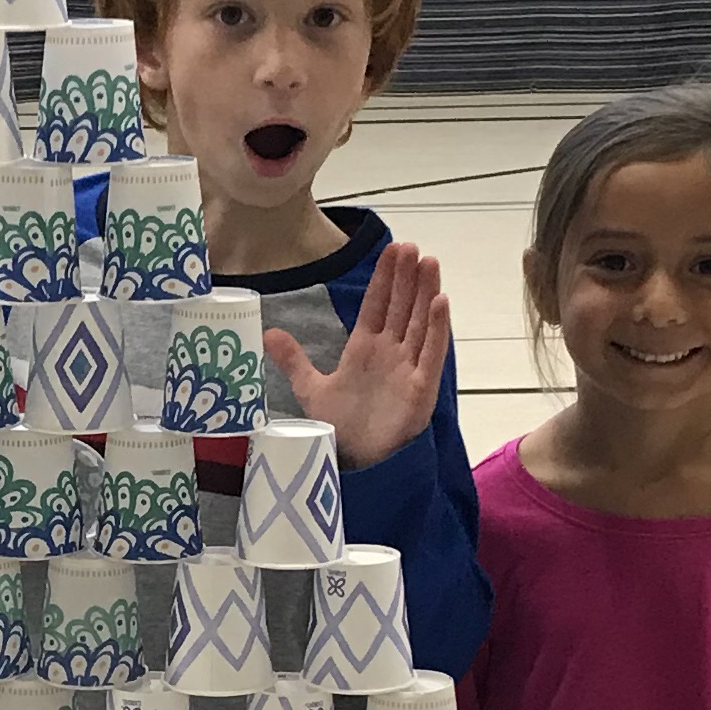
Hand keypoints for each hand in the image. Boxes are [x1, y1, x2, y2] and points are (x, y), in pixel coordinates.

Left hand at [264, 240, 450, 469]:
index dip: (384, 277)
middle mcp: (390, 352)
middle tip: (411, 246)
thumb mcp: (311, 389)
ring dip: (425, 293)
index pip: (377, 304)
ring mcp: (408, 367)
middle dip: (406, 277)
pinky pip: (432, 354)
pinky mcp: (421, 388)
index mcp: (365, 347)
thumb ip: (294, 360)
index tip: (392, 249)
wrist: (356, 463)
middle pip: (401, 306)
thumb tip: (269, 333)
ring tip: (429, 263)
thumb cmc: (341, 425)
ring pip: (420, 322)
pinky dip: (437, 329)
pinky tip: (441, 302)